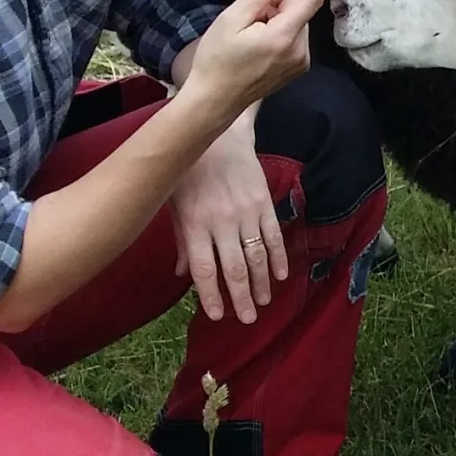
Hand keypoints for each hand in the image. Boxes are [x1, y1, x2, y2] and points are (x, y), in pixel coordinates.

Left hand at [171, 126, 288, 323]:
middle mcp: (222, 221)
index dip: (212, 294)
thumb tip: (184, 274)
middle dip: (241, 297)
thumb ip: (182, 240)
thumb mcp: (175, 204)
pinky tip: (280, 275)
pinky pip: (273, 236)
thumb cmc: (189, 171)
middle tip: (247, 319)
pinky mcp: (263, 204)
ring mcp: (246, 212)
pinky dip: (277, 257)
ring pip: (256, 256)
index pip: (205, 268)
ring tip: (263, 303)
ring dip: (261, 283)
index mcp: (196, 223)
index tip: (219, 315)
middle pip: (234, 268)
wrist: (219, 136)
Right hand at [185, 0, 341, 109]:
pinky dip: (277, 29)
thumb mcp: (231, 20)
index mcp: (283, 37)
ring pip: (295, 21)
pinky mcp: (295, 69)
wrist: (214, 101)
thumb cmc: (216, 60)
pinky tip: (255, 35)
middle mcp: (299, 51)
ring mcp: (299, 63)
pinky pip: (293, 37)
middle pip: (298, 8)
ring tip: (245, 20)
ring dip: (274, 13)